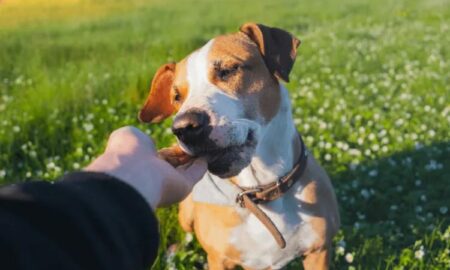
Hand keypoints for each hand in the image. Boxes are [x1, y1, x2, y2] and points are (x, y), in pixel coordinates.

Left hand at [84, 126, 206, 208]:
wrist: (132, 173)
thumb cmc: (127, 152)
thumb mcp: (129, 135)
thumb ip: (141, 138)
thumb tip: (152, 144)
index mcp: (140, 163)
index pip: (158, 157)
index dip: (168, 150)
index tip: (178, 140)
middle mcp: (154, 175)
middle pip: (173, 164)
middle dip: (182, 155)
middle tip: (194, 143)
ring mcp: (168, 182)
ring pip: (184, 170)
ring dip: (193, 160)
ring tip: (203, 148)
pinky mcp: (183, 186)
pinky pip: (194, 175)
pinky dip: (200, 167)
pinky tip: (206, 158)